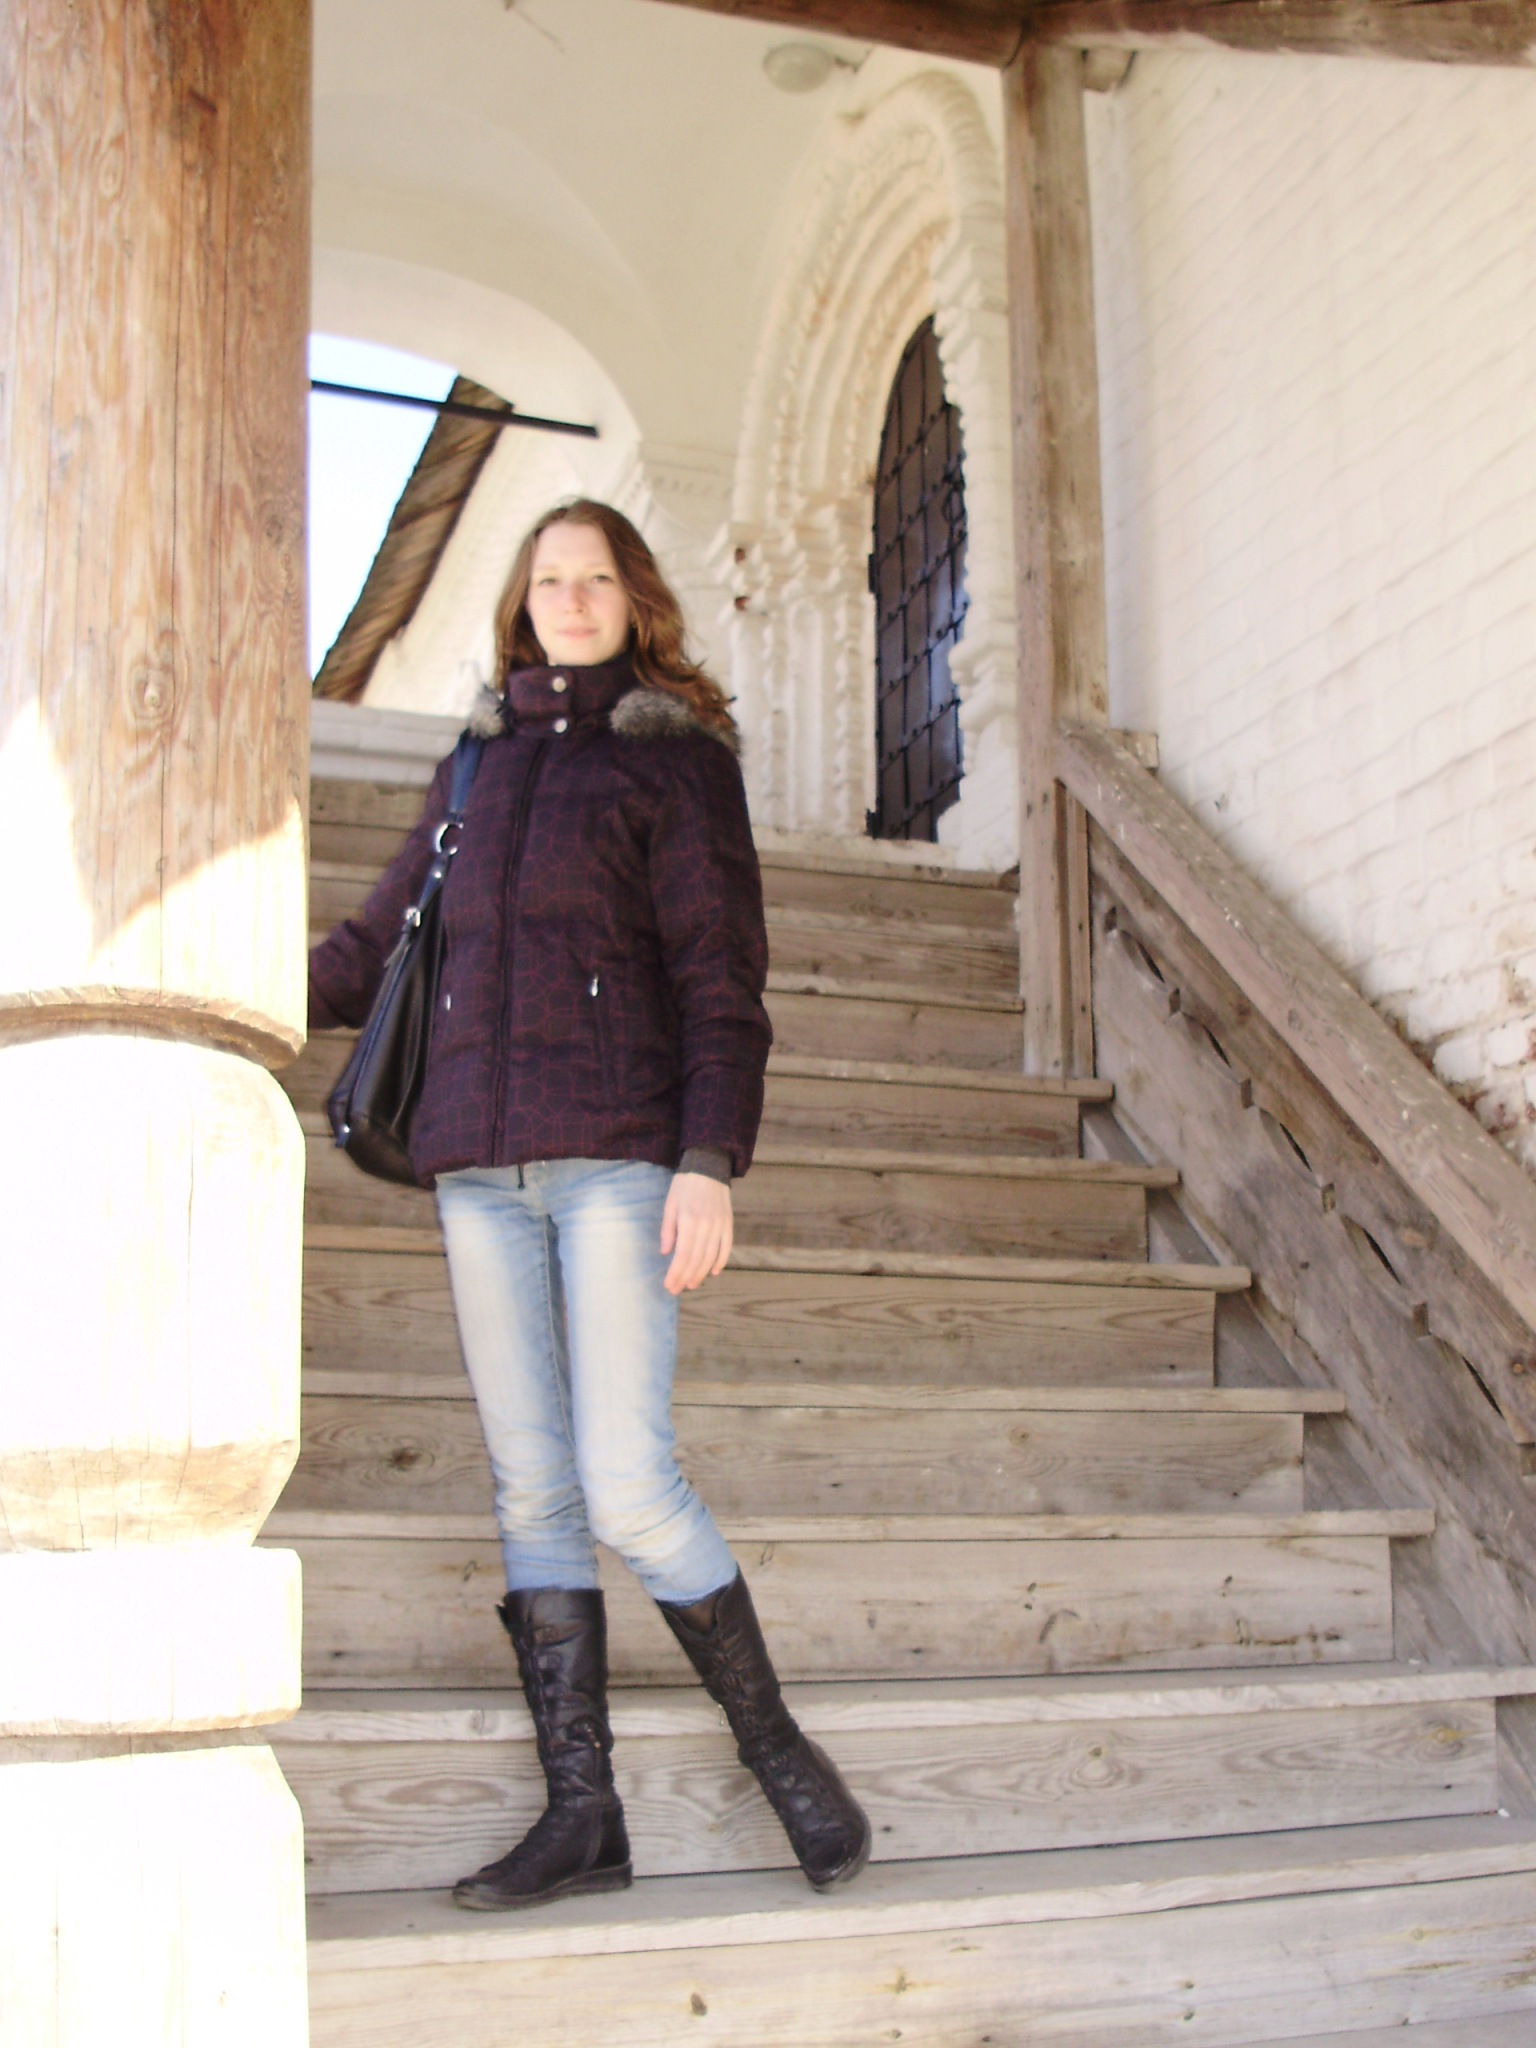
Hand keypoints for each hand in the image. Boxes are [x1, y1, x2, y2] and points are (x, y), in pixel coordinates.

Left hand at [661, 1172, 733, 1294]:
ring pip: (711, 1257)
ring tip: (692, 1284)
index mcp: (689, 1221)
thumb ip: (668, 1230)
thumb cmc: (684, 1186)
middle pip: (697, 1260)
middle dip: (686, 1277)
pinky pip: (726, 1247)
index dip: (676, 1273)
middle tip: (676, 1290)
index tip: (669, 1285)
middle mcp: (706, 1226)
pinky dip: (720, 1262)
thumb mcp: (670, 1205)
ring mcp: (720, 1226)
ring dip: (701, 1274)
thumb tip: (666, 1253)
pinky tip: (713, 1272)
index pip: (682, 1255)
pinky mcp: (729, 1224)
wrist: (708, 1167)